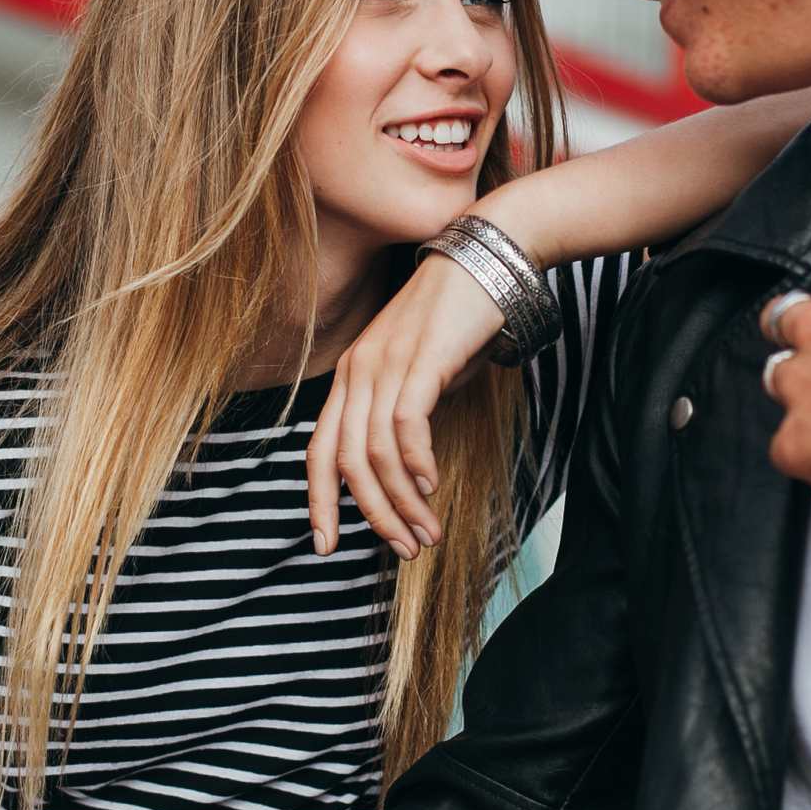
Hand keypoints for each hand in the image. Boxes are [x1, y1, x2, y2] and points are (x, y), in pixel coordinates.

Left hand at [306, 253, 505, 558]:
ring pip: (378, 453)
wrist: (490, 260)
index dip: (319, 501)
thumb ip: (407, 414)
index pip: (320, 450)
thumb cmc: (461, 322)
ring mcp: (386, 363)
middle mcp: (358, 371)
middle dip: (374, 515)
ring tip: (428, 532)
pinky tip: (433, 485)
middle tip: (405, 549)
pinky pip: (407, 424)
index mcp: (351, 377)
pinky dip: (417, 462)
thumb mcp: (423, 373)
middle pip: (346, 462)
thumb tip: (411, 468)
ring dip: (404, 502)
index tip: (327, 545)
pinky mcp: (420, 360)